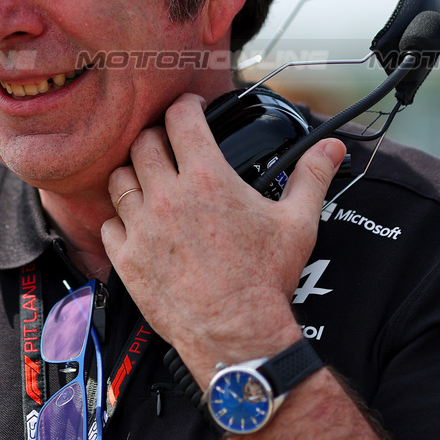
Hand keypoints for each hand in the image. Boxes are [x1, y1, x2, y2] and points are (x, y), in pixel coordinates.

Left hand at [101, 93, 344, 386]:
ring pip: (119, 178)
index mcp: (207, 179)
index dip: (185, 105)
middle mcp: (167, 197)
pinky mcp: (127, 258)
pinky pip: (108, 223)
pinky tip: (138, 223)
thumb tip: (331, 148)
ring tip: (150, 180)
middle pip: (143, 142)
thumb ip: (311, 177)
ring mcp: (142, 228)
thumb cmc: (265, 281)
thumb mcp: (298, 223)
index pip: (180, 118)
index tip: (191, 108)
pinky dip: (120, 218)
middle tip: (170, 145)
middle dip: (157, 136)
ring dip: (133, 173)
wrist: (237, 334)